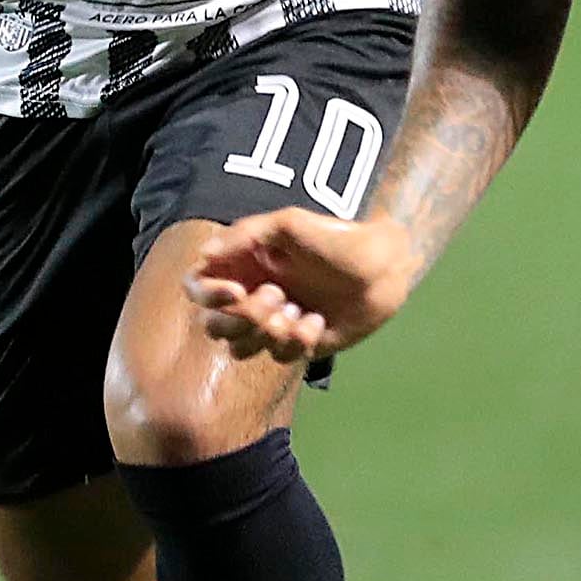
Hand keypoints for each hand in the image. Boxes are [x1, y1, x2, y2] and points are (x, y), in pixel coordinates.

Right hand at [188, 207, 423, 364]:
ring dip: (268, 332)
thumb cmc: (336, 239)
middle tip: (279, 296)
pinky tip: (318, 321)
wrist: (382, 267)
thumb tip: (204, 254)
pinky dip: (298, 340)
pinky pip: (279, 356)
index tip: (237, 290)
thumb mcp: (290, 225)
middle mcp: (249, 297)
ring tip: (299, 311)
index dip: (209, 295)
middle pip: (214, 325)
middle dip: (244, 316)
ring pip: (241, 348)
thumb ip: (245, 235)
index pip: (198, 288)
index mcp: (240, 267)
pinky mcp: (296, 345)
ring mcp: (272, 324)